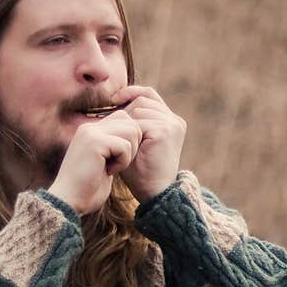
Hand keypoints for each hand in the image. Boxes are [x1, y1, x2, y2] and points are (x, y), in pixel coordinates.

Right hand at [48, 111, 142, 215]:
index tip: (120, 160)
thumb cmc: (86, 190)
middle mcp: (89, 127)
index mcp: (91, 131)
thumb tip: (133, 139)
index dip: (130, 140)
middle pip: (129, 121)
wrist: (68, 202)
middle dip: (133, 144)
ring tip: (114, 167)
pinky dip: (123, 162)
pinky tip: (109, 172)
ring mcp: (91, 133)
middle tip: (120, 163)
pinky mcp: (94, 142)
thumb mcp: (103, 164)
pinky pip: (125, 146)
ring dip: (128, 154)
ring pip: (131, 131)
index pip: (123, 119)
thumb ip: (114, 149)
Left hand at [109, 85, 185, 203]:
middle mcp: (174, 120)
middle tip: (113, 130)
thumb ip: (129, 122)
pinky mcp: (165, 130)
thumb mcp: (134, 142)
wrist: (153, 193)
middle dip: (125, 112)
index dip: (130, 93)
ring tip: (122, 143)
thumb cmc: (140, 172)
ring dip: (126, 125)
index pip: (148, 95)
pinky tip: (126, 148)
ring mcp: (172, 124)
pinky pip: (139, 122)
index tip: (112, 100)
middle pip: (142, 100)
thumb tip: (112, 101)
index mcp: (170, 121)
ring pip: (138, 110)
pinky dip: (129, 134)